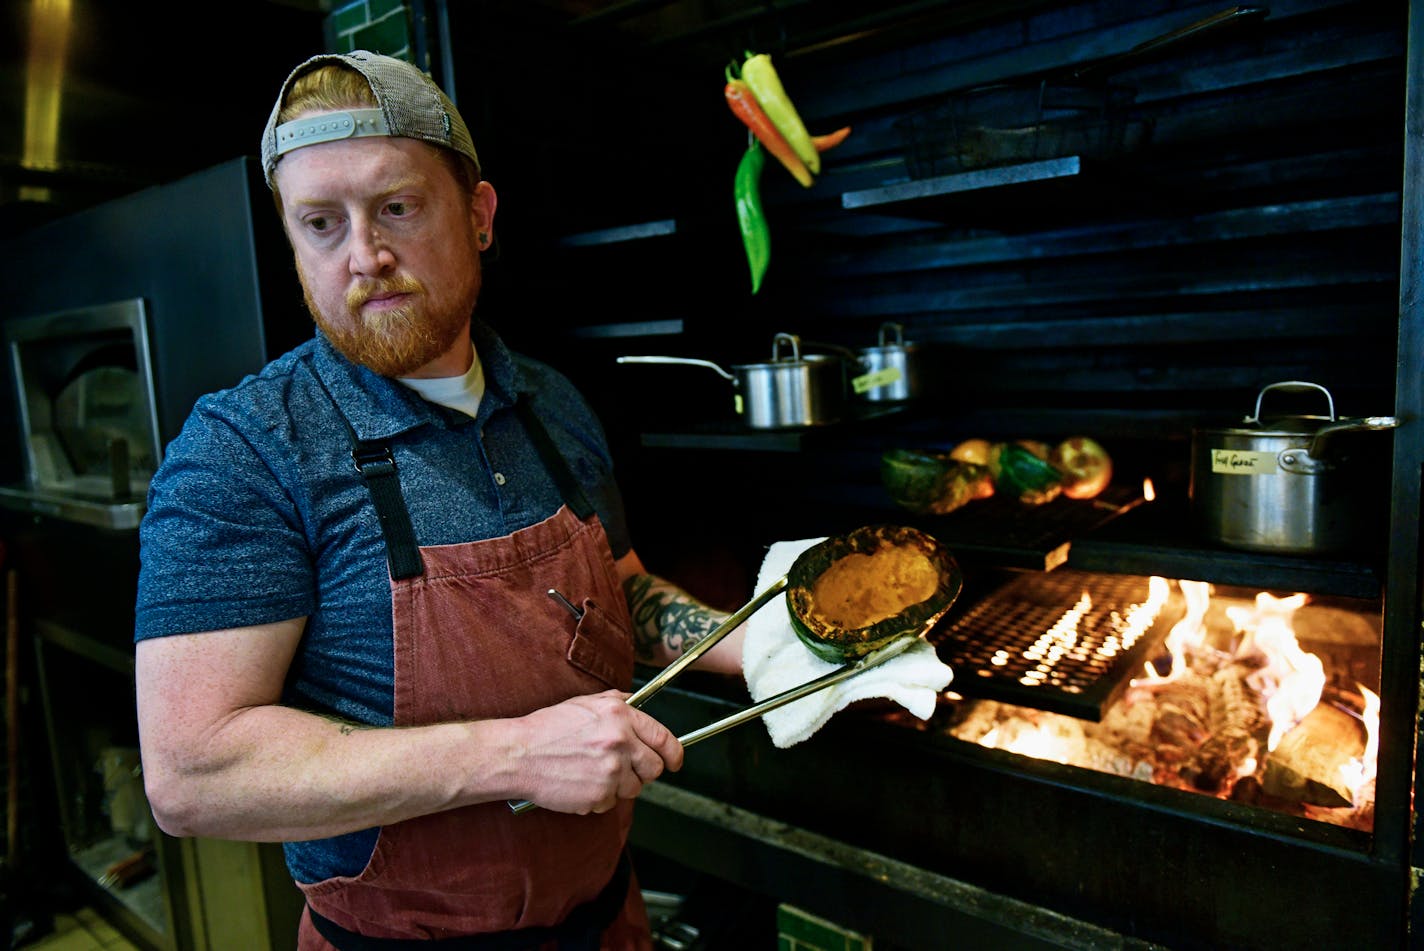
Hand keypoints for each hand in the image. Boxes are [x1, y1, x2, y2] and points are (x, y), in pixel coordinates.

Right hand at [510, 690, 683, 813]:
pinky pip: (611, 802)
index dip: (675, 753)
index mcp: (620, 716)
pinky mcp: (598, 796)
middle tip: (626, 767)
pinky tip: (581, 782)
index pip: (664, 739)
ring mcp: (610, 772)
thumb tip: (638, 704)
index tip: (675, 761)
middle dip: (644, 771)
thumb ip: (618, 702)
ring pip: (634, 788)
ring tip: (593, 771)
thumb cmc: (549, 728)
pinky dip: (600, 797)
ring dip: (620, 784)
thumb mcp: (586, 703)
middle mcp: (619, 743)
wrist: (518, 755)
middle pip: (654, 768)